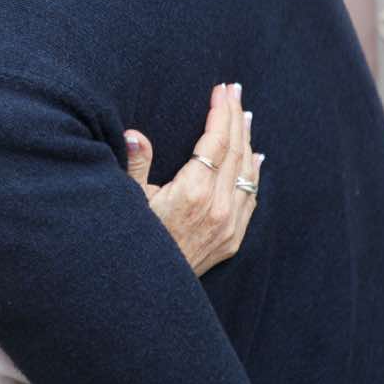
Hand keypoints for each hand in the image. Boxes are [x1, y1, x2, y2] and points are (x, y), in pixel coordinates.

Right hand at [126, 83, 261, 276]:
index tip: (222, 90)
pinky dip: (253, 174)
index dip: (220, 113)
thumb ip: (135, 165)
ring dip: (247, 141)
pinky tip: (256, 159)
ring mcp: (229, 225)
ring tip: (245, 116)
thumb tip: (135, 134)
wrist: (149, 292)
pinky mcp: (232, 240)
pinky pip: (250, 199)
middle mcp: (218, 207)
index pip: (215, 142)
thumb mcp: (127, 201)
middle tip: (235, 91)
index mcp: (193, 192)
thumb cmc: (133, 240)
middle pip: (235, 152)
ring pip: (247, 173)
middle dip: (235, 117)